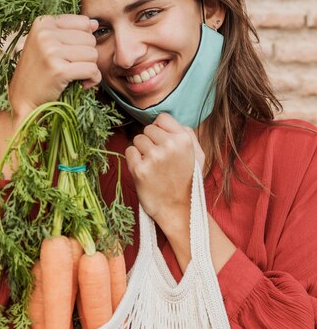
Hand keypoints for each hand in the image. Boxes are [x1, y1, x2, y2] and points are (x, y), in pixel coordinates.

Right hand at [8, 15, 100, 121]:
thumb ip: (71, 31)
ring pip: (93, 54)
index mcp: (42, 23)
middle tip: (71, 67)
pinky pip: (92, 70)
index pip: (83, 22)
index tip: (70, 53)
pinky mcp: (58, 70)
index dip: (83, 40)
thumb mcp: (48, 45)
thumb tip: (95, 23)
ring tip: (74, 75)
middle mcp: (45, 34)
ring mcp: (51, 51)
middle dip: (87, 56)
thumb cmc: (38, 72)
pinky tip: (82, 84)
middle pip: (90, 39)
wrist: (22, 100)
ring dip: (90, 68)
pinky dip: (93, 79)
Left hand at [125, 113, 204, 229]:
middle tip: (158, 158)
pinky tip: (144, 170)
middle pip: (148, 129)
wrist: (179, 210)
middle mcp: (169, 146)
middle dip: (150, 141)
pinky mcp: (139, 170)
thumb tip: (172, 121)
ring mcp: (153, 157)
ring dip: (142, 151)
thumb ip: (188, 134)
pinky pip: (129, 151)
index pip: (162, 118)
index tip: (162, 142)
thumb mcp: (198, 155)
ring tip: (152, 165)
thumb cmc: (188, 181)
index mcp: (184, 139)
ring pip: (137, 139)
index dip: (160, 129)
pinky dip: (133, 160)